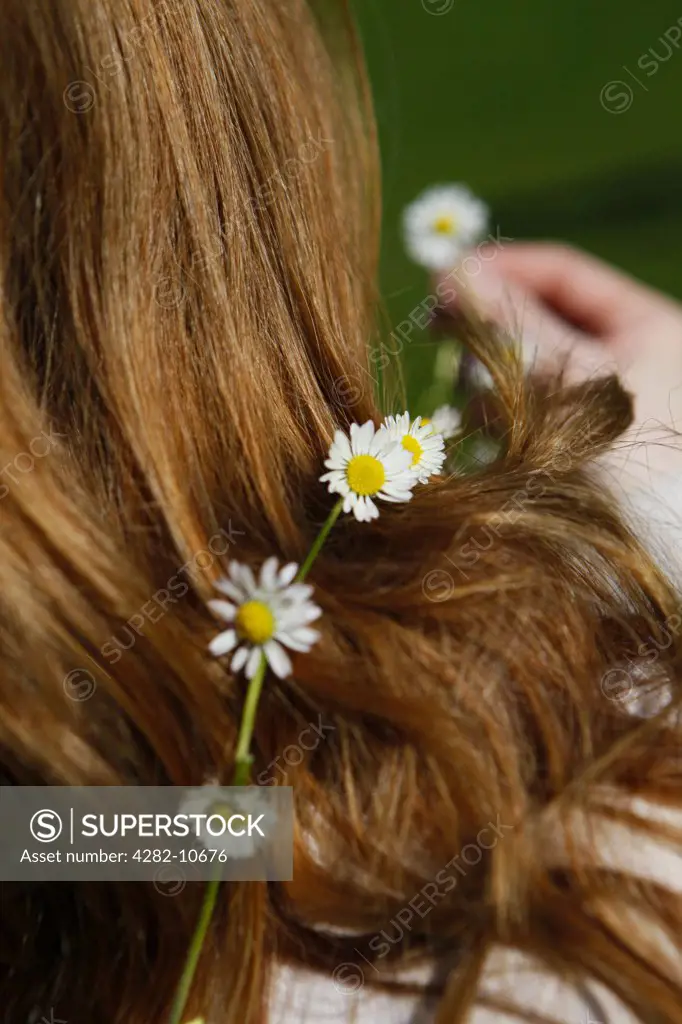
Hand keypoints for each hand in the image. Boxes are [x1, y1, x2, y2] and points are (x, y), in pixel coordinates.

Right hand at [438, 242, 681, 476]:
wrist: (647, 540)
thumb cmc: (620, 454)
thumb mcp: (566, 376)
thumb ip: (510, 321)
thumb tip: (452, 270)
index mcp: (646, 323)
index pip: (563, 272)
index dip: (504, 267)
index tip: (446, 276)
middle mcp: (629, 354)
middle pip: (543, 316)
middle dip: (493, 325)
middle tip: (438, 322)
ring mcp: (601, 398)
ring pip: (529, 363)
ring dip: (494, 373)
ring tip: (475, 396)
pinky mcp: (576, 436)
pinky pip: (528, 405)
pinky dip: (503, 409)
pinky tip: (485, 426)